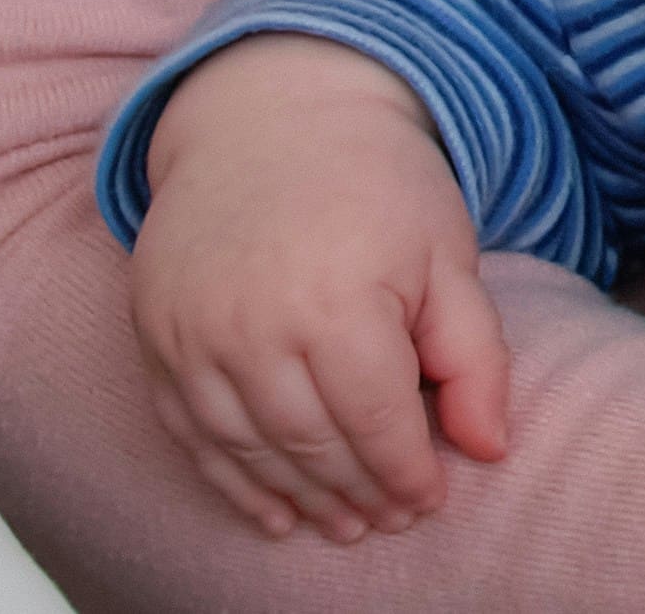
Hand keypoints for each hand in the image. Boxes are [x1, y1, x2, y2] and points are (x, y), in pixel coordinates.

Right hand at [125, 33, 516, 544]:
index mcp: (339, 302)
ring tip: (337, 525)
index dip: (405, 474)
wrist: (272, 119)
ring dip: (295, 500)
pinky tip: (270, 510)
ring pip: (247, 451)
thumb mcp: (449, 256)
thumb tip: (488, 450)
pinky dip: (230, 480)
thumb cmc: (379, 186)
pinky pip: (190, 433)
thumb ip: (473, 356)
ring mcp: (193, 334)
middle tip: (385, 522)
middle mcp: (254, 326)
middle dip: (354, 494)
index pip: (376, 423)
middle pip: (309, 445)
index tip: (429, 500)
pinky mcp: (156, 336)